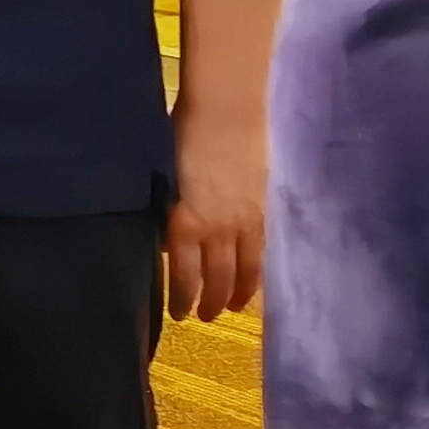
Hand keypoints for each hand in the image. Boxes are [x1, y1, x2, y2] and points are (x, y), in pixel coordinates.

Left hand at [162, 111, 265, 323]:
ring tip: (232, 308)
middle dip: (211, 303)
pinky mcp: (264, 209)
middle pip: (217, 279)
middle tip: (205, 318)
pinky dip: (259, 271)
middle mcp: (217, 229)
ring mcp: (245, 221)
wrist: (226, 110)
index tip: (179, 314)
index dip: (182, 299)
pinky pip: (262, 251)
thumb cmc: (183, 136)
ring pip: (245, 270)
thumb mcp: (164, 180)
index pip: (183, 275)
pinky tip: (256, 280)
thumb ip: (168, 214)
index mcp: (185, 222)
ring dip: (239, 294)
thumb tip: (169, 243)